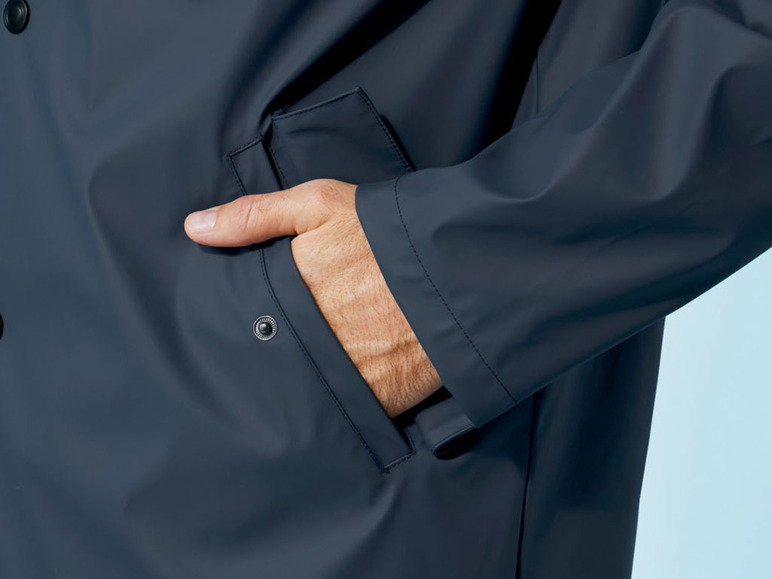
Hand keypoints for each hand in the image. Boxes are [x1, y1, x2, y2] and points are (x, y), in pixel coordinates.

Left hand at [184, 178, 442, 417]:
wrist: (461, 273)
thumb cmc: (387, 232)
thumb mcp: (321, 204)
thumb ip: (255, 216)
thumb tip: (192, 229)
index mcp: (288, 292)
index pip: (242, 316)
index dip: (242, 319)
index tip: (244, 319)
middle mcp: (309, 338)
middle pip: (270, 355)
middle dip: (272, 352)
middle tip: (290, 342)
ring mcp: (344, 374)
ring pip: (303, 386)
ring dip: (304, 377)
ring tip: (323, 362)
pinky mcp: (380, 399)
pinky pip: (348, 409)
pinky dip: (344, 400)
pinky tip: (348, 382)